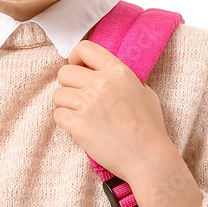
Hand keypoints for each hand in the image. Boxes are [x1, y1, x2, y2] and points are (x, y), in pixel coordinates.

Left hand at [53, 40, 171, 182]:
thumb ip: (123, 79)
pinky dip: (65, 122)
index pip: (85, 48)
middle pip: (64, 72)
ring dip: (66, 105)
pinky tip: (80, 127)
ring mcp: (88, 104)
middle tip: (80, 97)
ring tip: (82, 115)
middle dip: (68, 85)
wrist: (148, 158)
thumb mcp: (144, 92)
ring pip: (58, 95)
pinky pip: (58, 115)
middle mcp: (101, 84)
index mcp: (118, 71)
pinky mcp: (78, 125)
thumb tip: (107, 73)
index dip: (75, 57)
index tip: (78, 68)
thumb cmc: (149, 128)